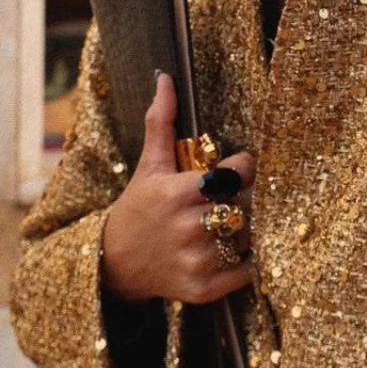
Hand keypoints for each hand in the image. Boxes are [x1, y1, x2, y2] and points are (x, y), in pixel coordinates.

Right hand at [101, 72, 255, 304]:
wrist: (115, 263)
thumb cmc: (140, 206)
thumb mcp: (149, 165)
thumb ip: (162, 122)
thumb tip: (166, 78)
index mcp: (175, 193)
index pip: (235, 175)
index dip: (244, 168)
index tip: (238, 166)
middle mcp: (186, 229)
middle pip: (246, 204)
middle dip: (249, 196)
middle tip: (240, 194)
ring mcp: (195, 261)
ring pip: (248, 235)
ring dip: (249, 226)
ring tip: (234, 219)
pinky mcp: (203, 289)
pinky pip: (246, 270)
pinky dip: (247, 259)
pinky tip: (233, 247)